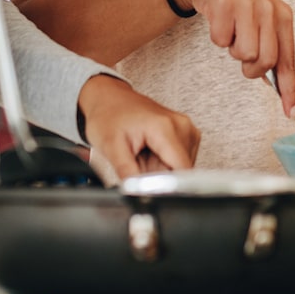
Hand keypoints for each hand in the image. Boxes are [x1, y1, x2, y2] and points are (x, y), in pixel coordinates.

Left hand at [77, 75, 199, 177]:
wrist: (108, 98)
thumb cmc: (108, 116)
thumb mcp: (111, 148)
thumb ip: (128, 173)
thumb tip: (138, 194)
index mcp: (165, 127)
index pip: (182, 171)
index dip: (166, 185)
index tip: (150, 185)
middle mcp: (181, 125)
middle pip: (181, 171)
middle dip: (160, 176)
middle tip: (140, 161)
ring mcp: (186, 127)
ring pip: (181, 167)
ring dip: (162, 169)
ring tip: (144, 154)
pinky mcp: (186, 132)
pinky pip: (180, 159)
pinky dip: (165, 162)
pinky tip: (151, 151)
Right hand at [168, 0, 294, 115]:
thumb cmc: (239, 0)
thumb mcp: (261, 18)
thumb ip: (270, 45)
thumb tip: (276, 84)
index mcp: (282, 15)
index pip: (288, 60)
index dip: (290, 89)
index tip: (291, 112)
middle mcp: (268, 8)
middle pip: (265, 61)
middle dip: (251, 68)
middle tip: (242, 57)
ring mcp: (246, 5)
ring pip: (243, 53)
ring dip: (232, 49)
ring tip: (231, 31)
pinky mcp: (224, 3)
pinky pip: (220, 40)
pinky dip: (217, 36)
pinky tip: (219, 20)